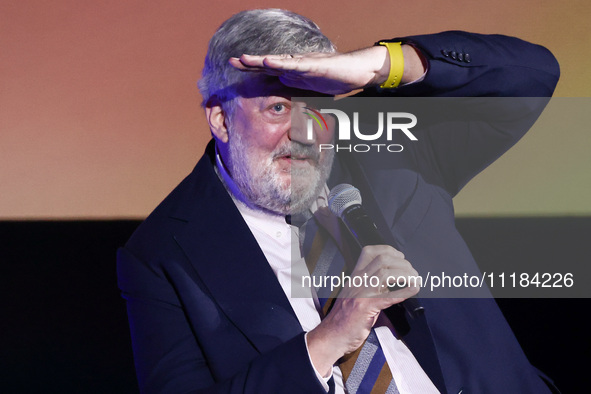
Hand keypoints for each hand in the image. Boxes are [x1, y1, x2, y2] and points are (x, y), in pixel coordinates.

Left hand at [229, 45, 424, 94]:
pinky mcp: (313, 64)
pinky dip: (281, 63)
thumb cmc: (336, 79)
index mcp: (293, 72)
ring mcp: (303, 64)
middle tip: (231, 61)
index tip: (235, 71)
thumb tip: (289, 109)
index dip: (252, 70)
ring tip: (244, 59)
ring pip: (278, 61)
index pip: (269, 70)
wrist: (356, 71)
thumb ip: (299, 96)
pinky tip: (268, 61)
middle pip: (268, 63)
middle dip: (249, 62)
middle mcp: (295, 65)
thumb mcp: (312, 91)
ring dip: (260, 60)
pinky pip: (295, 64)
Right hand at [306, 245, 419, 375]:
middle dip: (402, 263)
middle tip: (412, 273)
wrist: (331, 336)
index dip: (388, 250)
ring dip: (406, 275)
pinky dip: (404, 291)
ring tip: (415, 281)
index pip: (369, 252)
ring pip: (386, 274)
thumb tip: (392, 285)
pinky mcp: (365, 308)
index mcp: (355, 277)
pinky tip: (414, 290)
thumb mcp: (354, 296)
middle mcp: (357, 281)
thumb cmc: (343, 319)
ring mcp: (361, 293)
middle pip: (382, 260)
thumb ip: (370, 288)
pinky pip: (388, 296)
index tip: (400, 257)